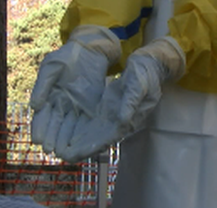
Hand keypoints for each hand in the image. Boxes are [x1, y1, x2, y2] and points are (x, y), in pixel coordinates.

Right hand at [29, 25, 120, 153]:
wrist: (91, 49)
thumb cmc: (68, 56)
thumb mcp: (52, 67)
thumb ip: (42, 86)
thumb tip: (34, 106)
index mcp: (49, 97)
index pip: (42, 117)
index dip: (39, 129)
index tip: (37, 141)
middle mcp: (62, 105)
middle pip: (56, 125)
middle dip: (53, 139)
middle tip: (51, 152)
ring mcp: (78, 106)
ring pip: (70, 127)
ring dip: (67, 140)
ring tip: (65, 153)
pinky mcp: (92, 105)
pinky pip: (87, 121)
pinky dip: (83, 132)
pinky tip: (83, 143)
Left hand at [54, 37, 185, 162]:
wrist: (148, 65)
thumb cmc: (146, 75)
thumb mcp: (139, 86)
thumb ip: (130, 102)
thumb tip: (122, 121)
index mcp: (130, 118)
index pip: (110, 137)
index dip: (93, 146)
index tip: (79, 154)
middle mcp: (121, 121)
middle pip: (99, 139)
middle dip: (82, 149)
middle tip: (63, 157)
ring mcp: (113, 115)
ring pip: (94, 133)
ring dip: (79, 142)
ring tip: (61, 150)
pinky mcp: (108, 108)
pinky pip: (93, 122)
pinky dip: (81, 129)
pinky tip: (67, 134)